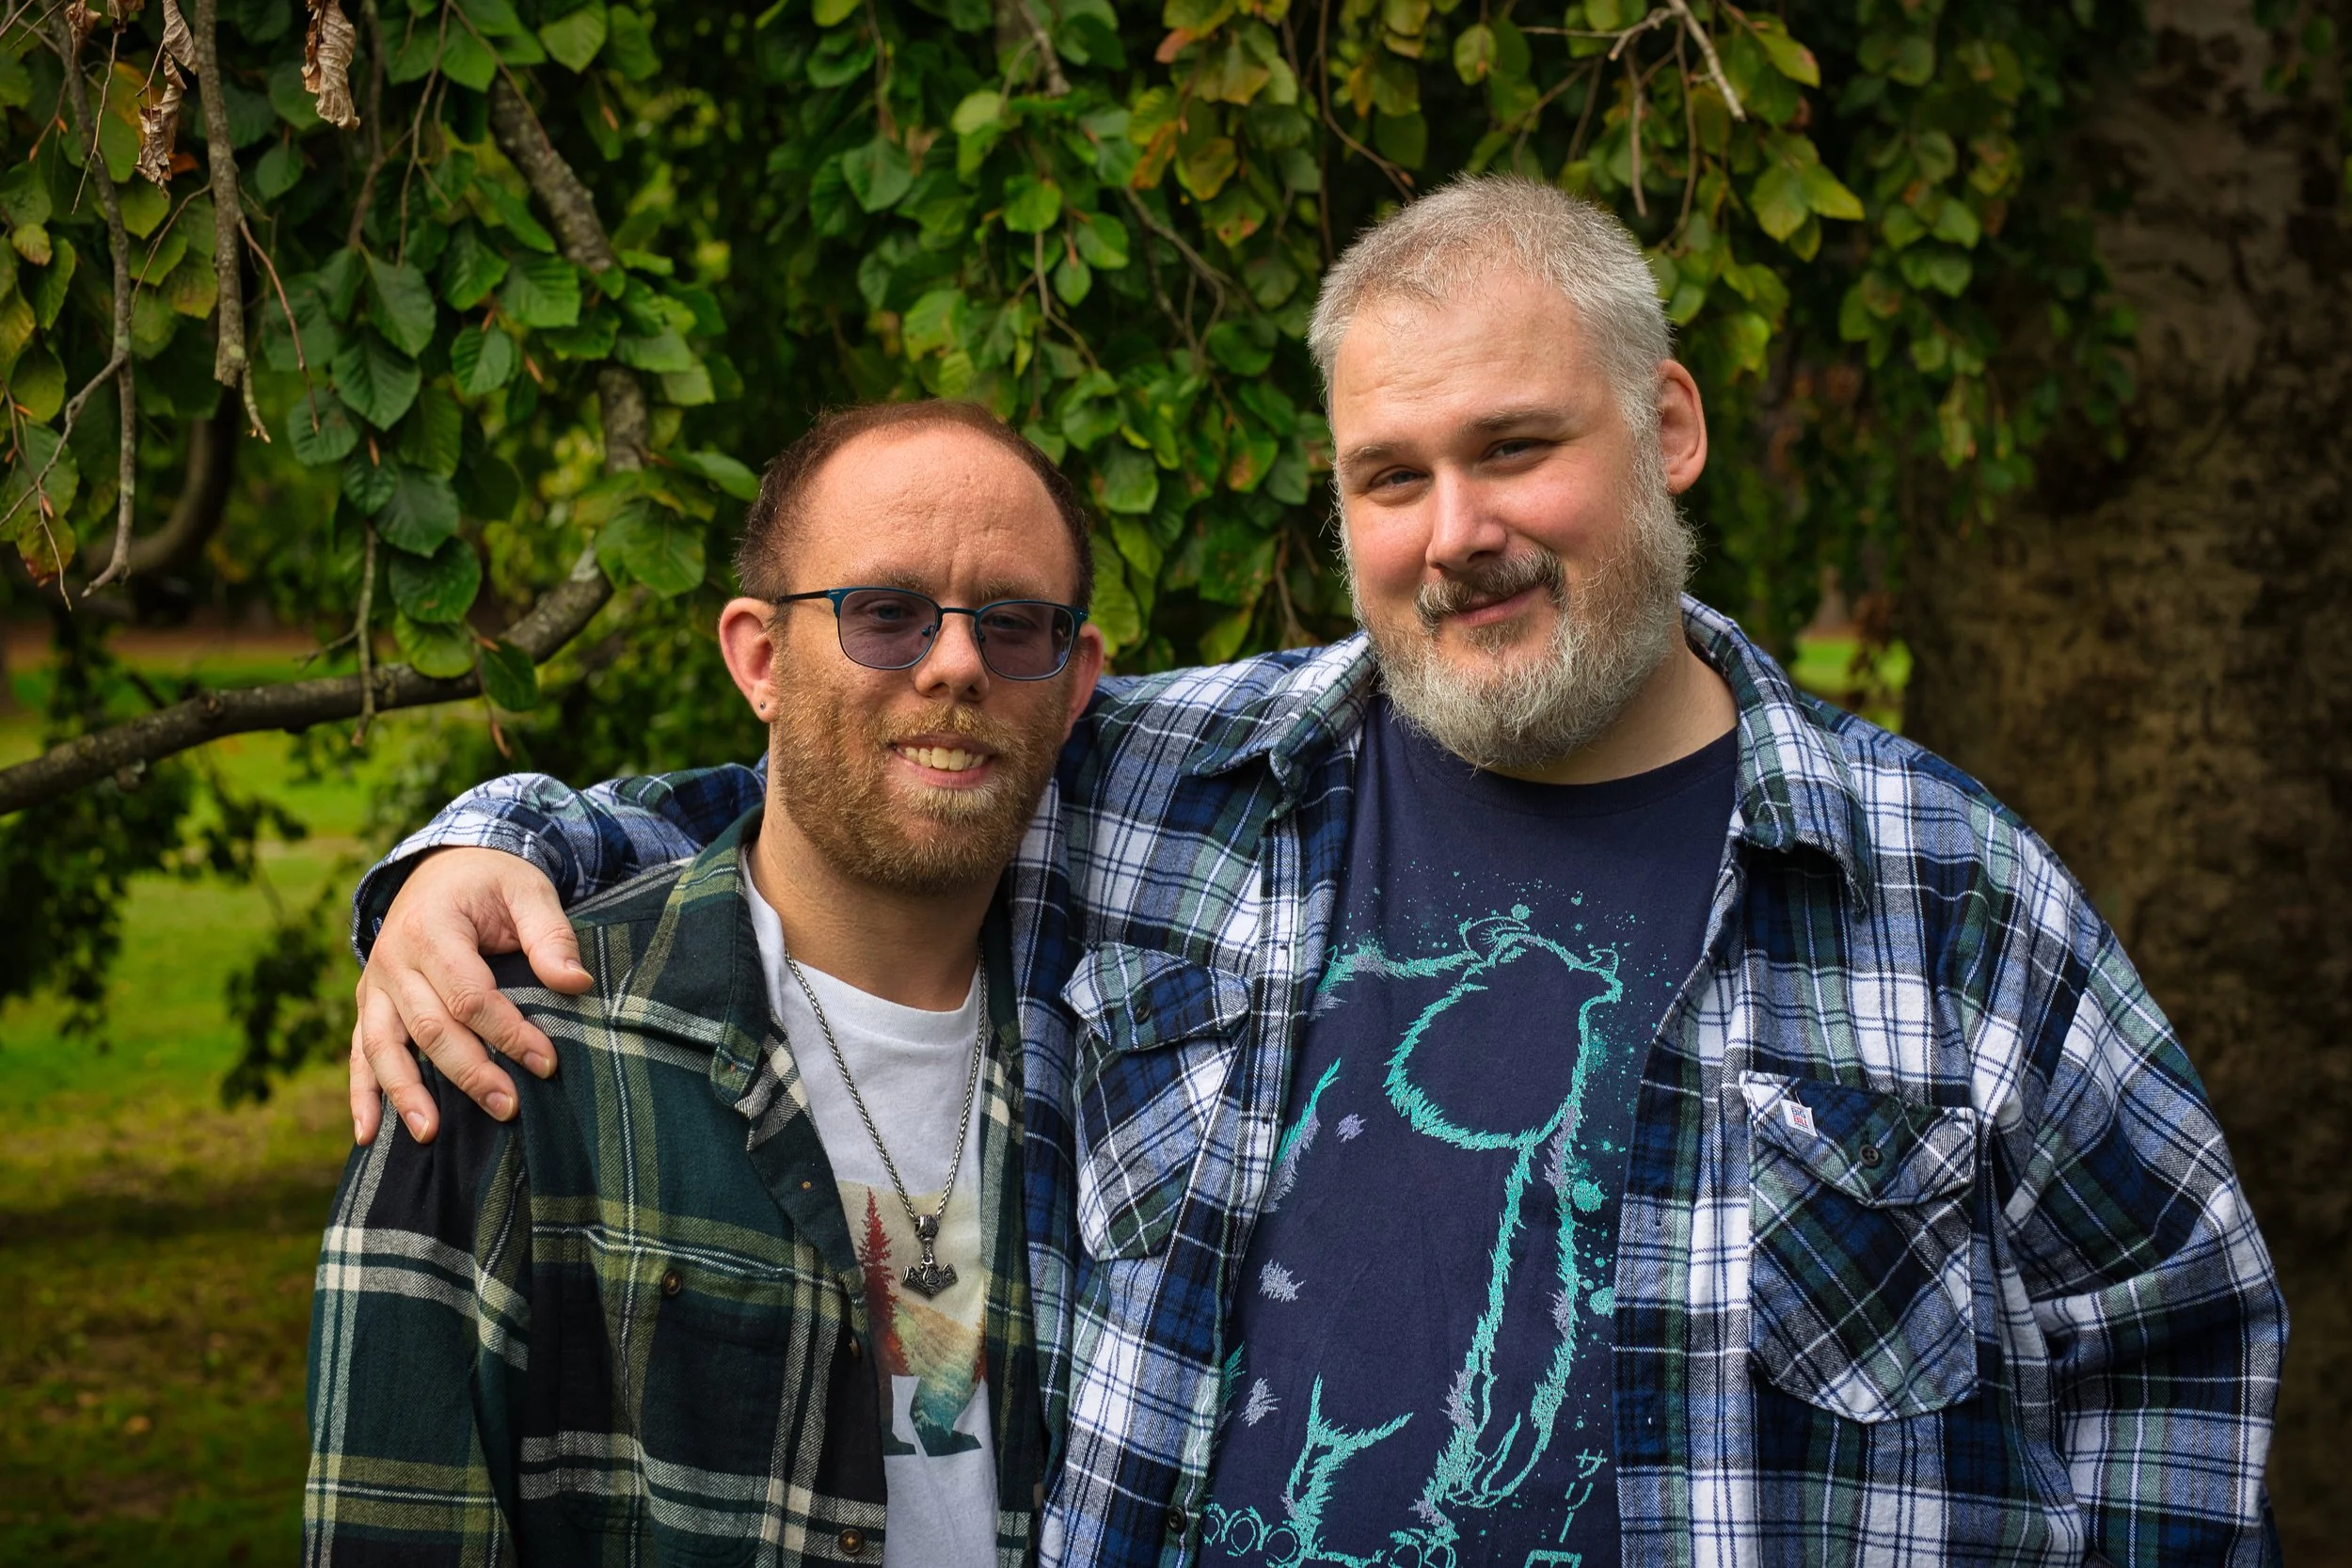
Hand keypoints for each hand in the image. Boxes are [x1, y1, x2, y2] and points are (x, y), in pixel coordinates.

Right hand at [350, 847, 592, 1144]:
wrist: (445, 864)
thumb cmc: (493, 882)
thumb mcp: (529, 891)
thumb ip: (552, 936)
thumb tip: (577, 984)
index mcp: (432, 929)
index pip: (469, 995)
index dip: (508, 1033)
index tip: (546, 1063)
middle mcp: (393, 959)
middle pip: (430, 1028)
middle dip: (469, 1072)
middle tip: (508, 1107)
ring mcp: (375, 985)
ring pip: (385, 1047)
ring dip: (407, 1094)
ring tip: (432, 1135)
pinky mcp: (369, 1004)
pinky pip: (360, 1053)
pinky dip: (362, 1094)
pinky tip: (366, 1135)